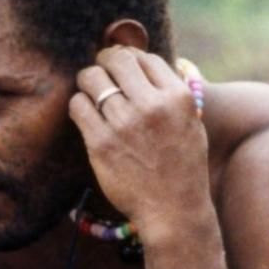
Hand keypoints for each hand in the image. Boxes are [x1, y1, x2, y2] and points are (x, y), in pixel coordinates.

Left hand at [68, 46, 211, 244]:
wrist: (174, 211)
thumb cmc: (182, 166)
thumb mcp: (190, 122)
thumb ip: (170, 91)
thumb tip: (141, 61)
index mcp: (178, 97)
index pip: (144, 57)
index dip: (129, 58)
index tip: (122, 67)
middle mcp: (151, 105)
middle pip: (115, 59)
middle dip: (104, 62)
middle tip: (101, 73)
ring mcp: (124, 123)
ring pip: (91, 78)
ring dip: (88, 82)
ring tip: (91, 92)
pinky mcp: (100, 142)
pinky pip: (78, 105)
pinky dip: (79, 105)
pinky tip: (86, 114)